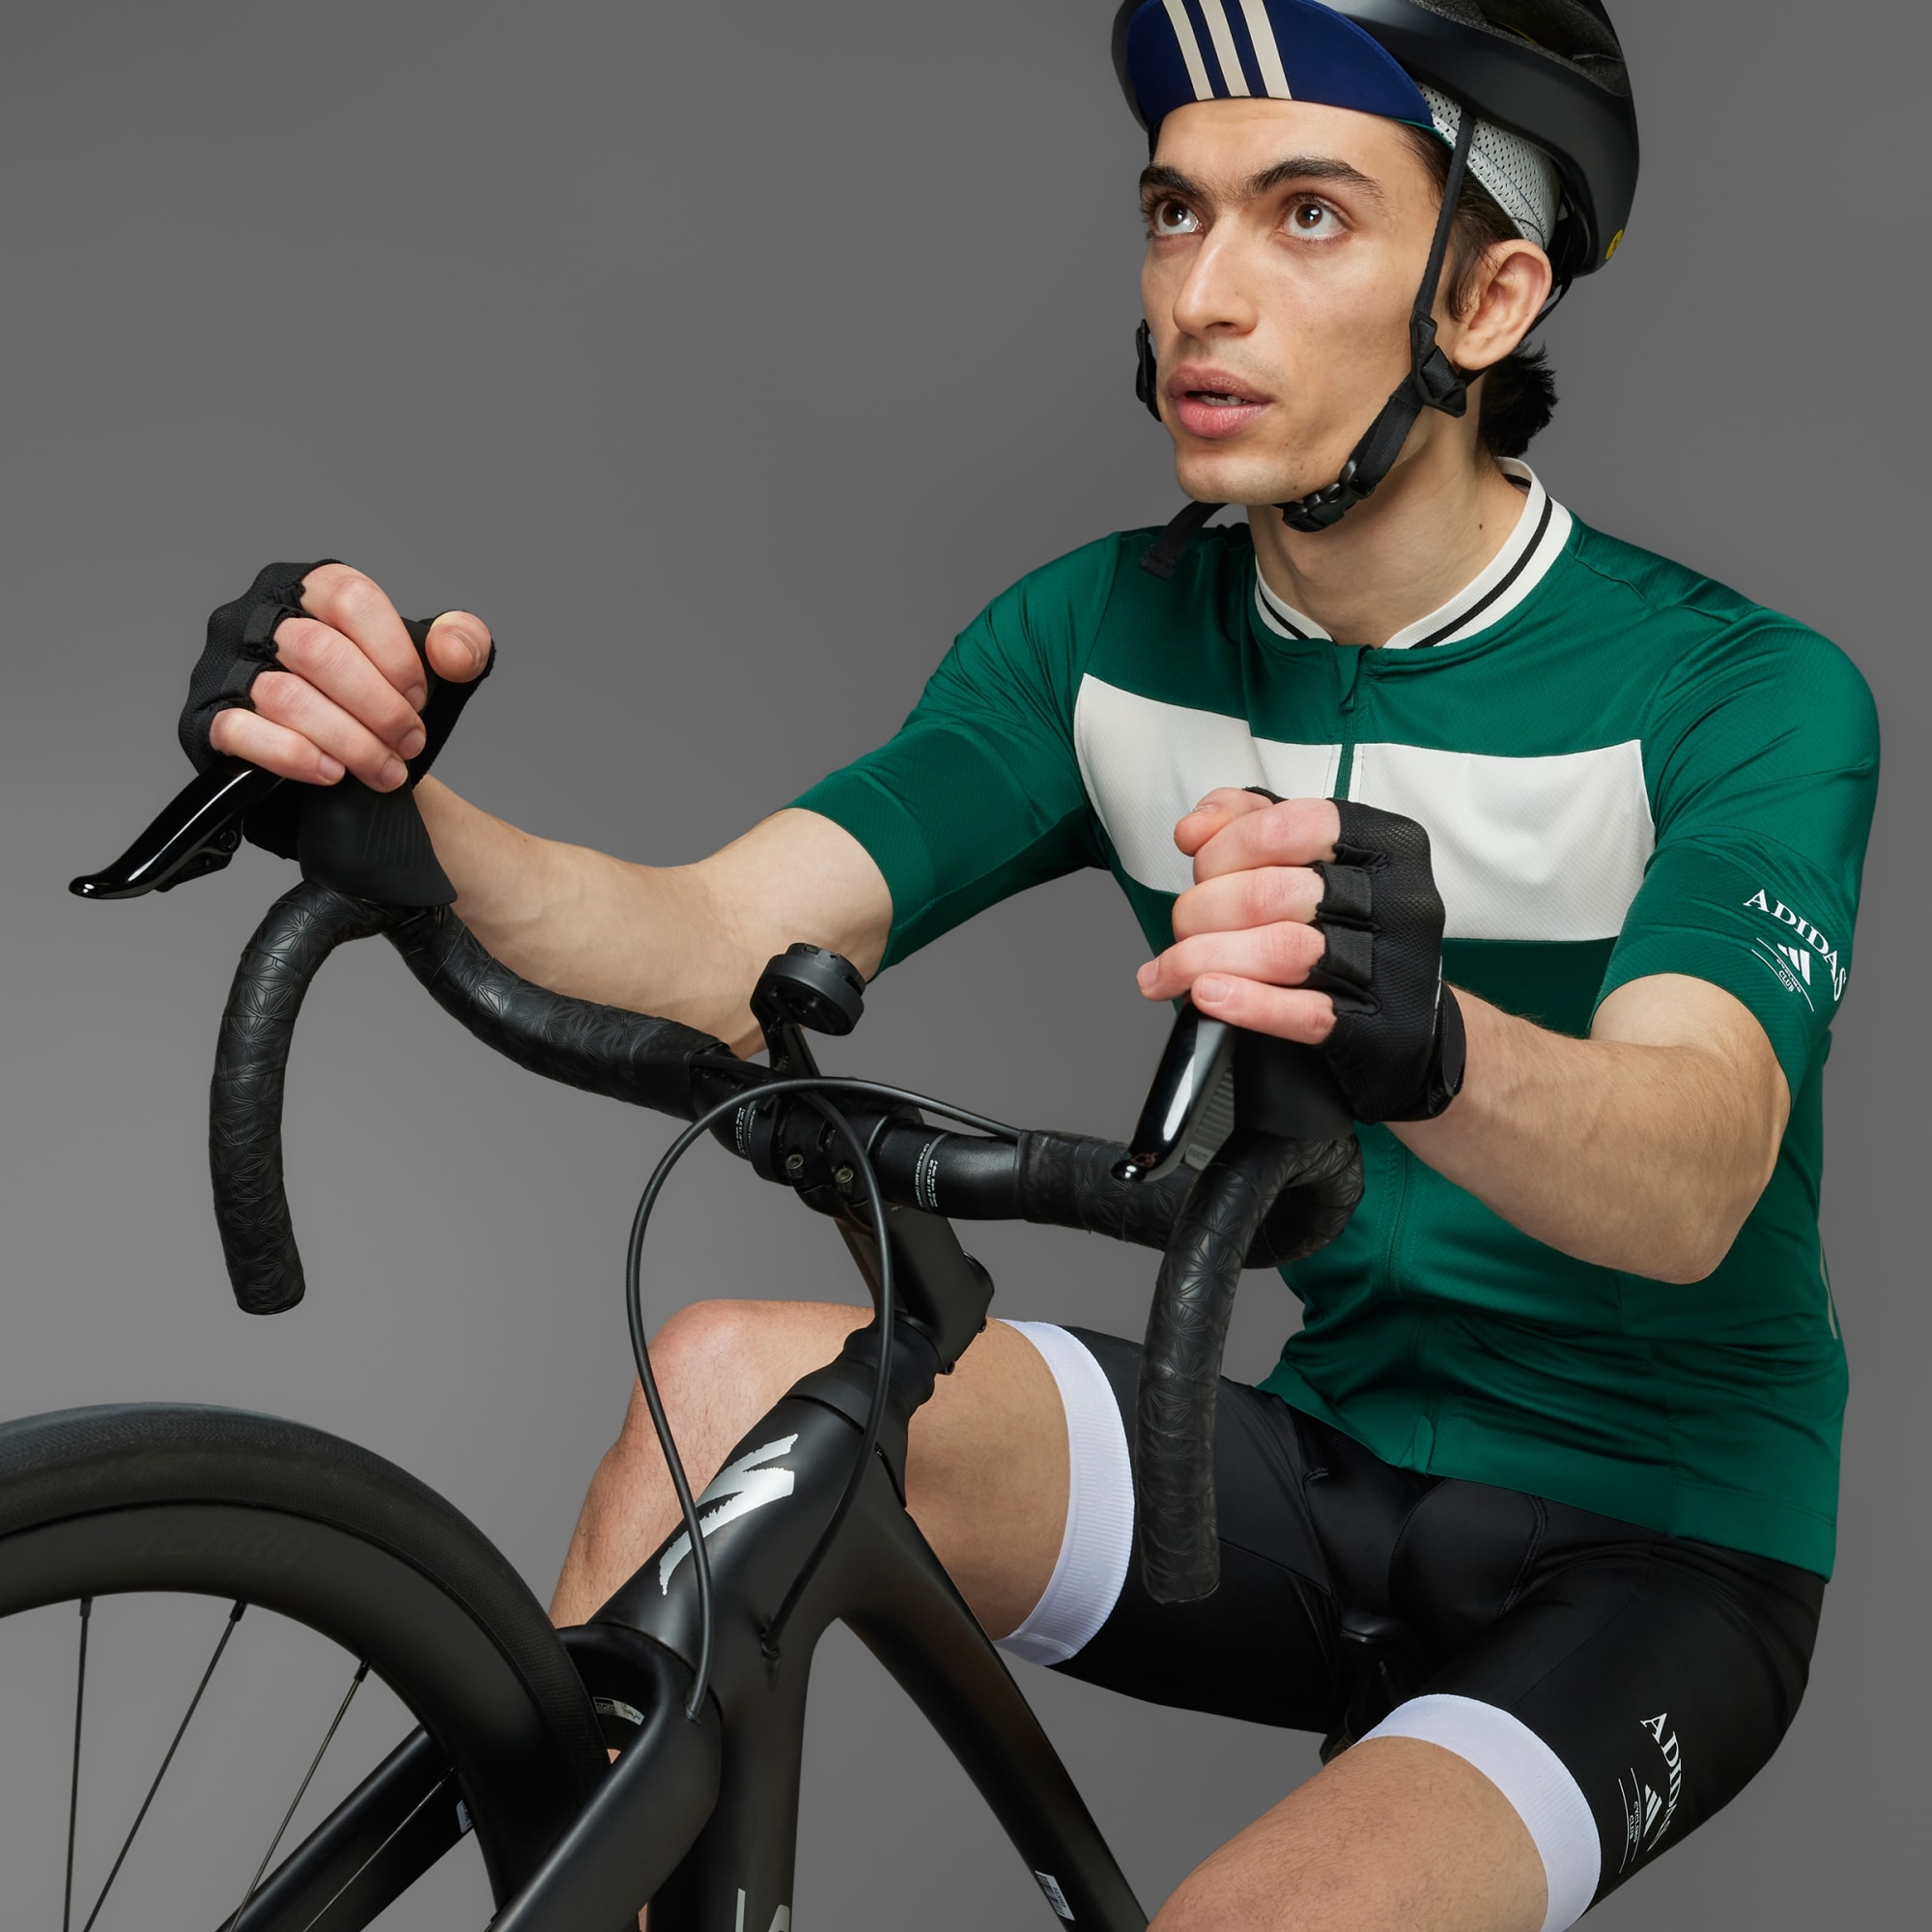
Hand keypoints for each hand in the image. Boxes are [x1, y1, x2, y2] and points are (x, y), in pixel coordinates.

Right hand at [204, 563, 492, 793]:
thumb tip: (454, 652)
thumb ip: (462, 645)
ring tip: (384, 770)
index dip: (394, 654)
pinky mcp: (206, 720)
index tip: (420, 698)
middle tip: (409, 744)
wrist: (346, 768)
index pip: (348, 596)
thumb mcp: (433, 670)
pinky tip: (332, 773)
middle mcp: (256, 617)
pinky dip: (294, 756)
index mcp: (307, 588)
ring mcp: (225, 668)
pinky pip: (241, 731)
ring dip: (349, 741)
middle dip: (379, 708)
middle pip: (319, 651)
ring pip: (285, 696)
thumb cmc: (380, 705)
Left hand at [1138, 789, 1465, 1122]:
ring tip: (1173, 969)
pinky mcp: (1380, 1029)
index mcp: (1384, 845)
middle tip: (1181, 926)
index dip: (1225, 846)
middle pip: (1271, 892)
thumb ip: (1252, 824)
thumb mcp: (1312, 860)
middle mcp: (1398, 901)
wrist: (1414, 1019)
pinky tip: (1209, 995)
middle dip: (1202, 910)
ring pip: (1282, 951)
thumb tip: (1196, 827)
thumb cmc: (1354, 929)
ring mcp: (1393, 967)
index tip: (1199, 866)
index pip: (1287, 826)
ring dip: (1206, 958)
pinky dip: (1247, 1004)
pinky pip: (1305, 1014)